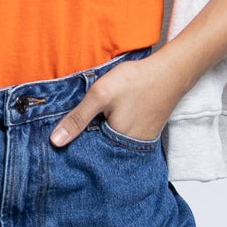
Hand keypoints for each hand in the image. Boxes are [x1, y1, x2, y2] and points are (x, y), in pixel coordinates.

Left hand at [49, 53, 184, 148]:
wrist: (171, 72)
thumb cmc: (136, 81)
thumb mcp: (100, 95)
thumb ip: (77, 118)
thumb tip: (55, 142)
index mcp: (115, 144)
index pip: (86, 154)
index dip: (71, 146)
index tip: (56, 142)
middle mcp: (128, 150)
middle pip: (98, 151)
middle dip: (83, 143)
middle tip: (68, 132)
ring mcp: (138, 143)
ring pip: (109, 143)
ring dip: (97, 135)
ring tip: (88, 123)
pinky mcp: (144, 134)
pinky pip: (121, 138)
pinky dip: (111, 130)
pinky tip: (105, 119)